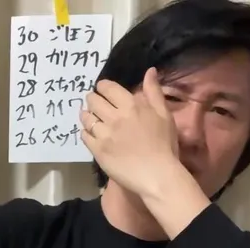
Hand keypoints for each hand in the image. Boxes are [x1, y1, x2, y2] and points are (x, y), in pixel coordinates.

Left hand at [80, 69, 180, 197]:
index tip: (102, 89)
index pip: (108, 88)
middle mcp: (115, 117)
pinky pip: (84, 136)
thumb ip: (154, 92)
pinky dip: (85, 132)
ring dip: (86, 115)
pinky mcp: (98, 150)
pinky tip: (91, 134)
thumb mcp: (164, 114)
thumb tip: (149, 71)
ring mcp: (104, 134)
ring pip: (86, 118)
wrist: (157, 174)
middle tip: (94, 103)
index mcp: (131, 106)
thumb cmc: (165, 145)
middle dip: (92, 99)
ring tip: (90, 117)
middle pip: (93, 101)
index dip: (102, 87)